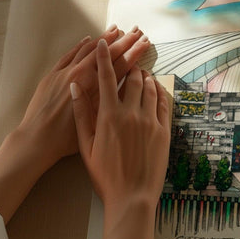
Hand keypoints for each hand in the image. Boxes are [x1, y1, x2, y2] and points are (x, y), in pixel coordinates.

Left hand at [19, 26, 149, 169]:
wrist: (37, 139)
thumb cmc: (67, 137)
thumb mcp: (96, 121)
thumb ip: (110, 100)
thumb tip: (126, 86)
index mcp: (95, 88)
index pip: (121, 64)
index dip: (134, 52)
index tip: (145, 42)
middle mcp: (81, 75)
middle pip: (107, 53)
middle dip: (125, 40)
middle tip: (137, 31)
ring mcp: (66, 72)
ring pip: (88, 49)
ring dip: (104, 38)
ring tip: (116, 29)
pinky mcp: (53, 75)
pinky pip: (69, 54)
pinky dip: (81, 45)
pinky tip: (89, 39)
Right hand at [71, 40, 170, 238]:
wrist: (132, 196)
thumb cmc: (105, 175)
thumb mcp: (86, 146)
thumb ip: (81, 115)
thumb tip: (75, 88)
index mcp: (109, 116)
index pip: (106, 78)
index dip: (104, 57)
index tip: (103, 42)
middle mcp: (131, 113)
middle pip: (132, 78)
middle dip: (128, 64)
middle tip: (128, 56)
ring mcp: (150, 121)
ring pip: (149, 88)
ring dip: (144, 76)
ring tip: (139, 72)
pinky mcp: (164, 130)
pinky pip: (162, 103)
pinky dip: (158, 91)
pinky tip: (154, 89)